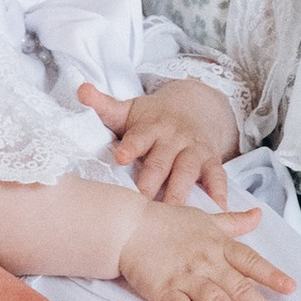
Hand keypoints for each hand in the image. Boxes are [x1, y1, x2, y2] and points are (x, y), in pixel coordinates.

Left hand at [78, 77, 240, 205]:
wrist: (194, 107)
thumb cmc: (153, 118)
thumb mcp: (129, 109)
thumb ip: (104, 105)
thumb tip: (82, 89)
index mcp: (151, 126)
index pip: (139, 136)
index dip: (130, 146)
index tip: (120, 157)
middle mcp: (174, 138)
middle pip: (162, 160)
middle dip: (152, 180)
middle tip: (142, 200)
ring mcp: (194, 150)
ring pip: (188, 171)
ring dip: (181, 191)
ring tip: (173, 212)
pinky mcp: (212, 161)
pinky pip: (217, 177)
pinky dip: (219, 193)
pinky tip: (217, 210)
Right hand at [116, 202, 293, 300]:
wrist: (127, 225)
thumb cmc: (165, 221)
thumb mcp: (204, 218)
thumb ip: (233, 222)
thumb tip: (258, 215)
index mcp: (218, 245)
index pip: (250, 261)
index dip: (271, 275)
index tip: (291, 289)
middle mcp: (207, 262)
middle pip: (239, 287)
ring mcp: (186, 277)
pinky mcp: (164, 291)